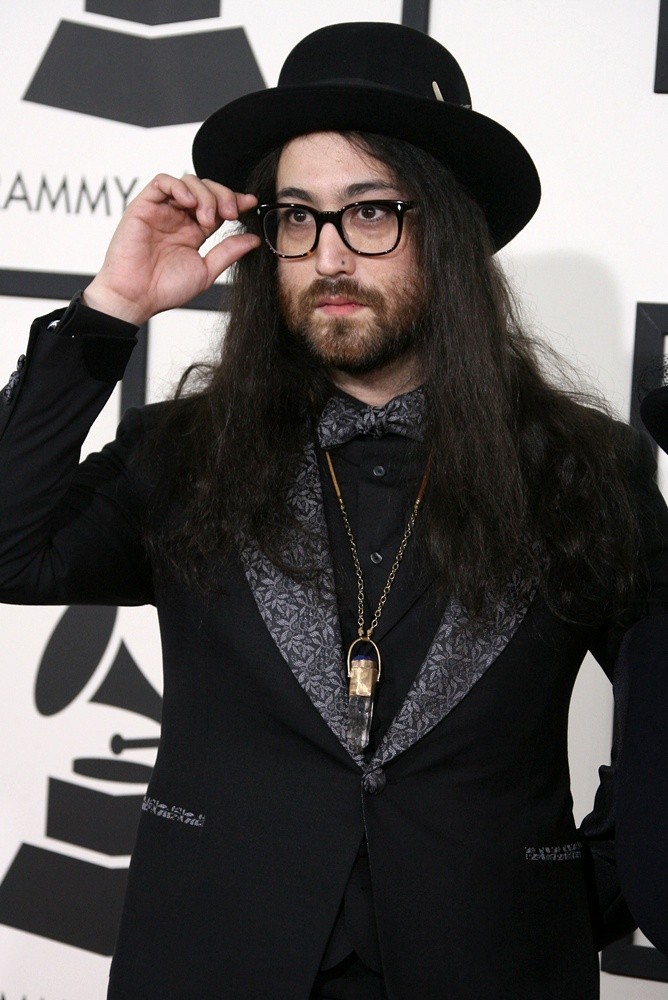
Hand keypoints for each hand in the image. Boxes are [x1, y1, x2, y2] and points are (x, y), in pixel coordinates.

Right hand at [83, 174, 260, 325]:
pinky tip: (189, 202)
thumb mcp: (206, 271)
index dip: (235, 200)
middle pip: (207, 189)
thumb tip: (254, 239)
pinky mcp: (143, 206)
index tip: (250, 203)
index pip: (218, 206)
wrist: (136, 297)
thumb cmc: (165, 289)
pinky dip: (180, 186)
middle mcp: (178, 218)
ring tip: (207, 218)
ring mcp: (161, 211)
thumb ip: (228, 252)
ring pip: (188, 181)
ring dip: (205, 194)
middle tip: (230, 214)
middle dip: (223, 195)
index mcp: (193, 232)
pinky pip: (163, 182)